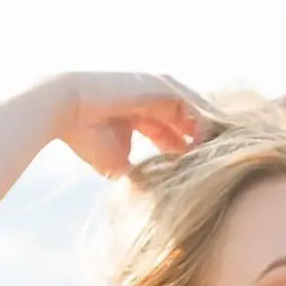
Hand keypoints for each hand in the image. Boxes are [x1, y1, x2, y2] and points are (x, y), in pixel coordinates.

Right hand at [50, 71, 209, 178]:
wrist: (67, 109)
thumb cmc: (85, 138)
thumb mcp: (119, 162)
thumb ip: (140, 174)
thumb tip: (154, 201)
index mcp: (142, 116)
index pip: (175, 135)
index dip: (187, 156)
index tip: (197, 178)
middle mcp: (154, 101)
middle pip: (190, 124)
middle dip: (203, 146)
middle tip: (216, 171)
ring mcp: (159, 89)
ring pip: (195, 113)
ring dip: (207, 135)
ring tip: (218, 159)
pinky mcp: (163, 83)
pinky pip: (194, 104)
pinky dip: (204, 123)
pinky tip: (210, 145)